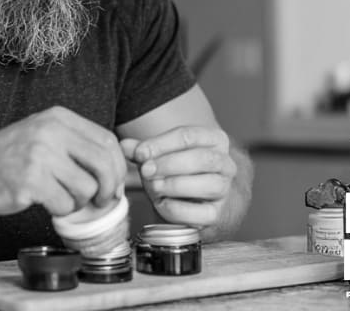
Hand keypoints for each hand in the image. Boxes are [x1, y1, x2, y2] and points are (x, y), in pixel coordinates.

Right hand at [0, 106, 126, 217]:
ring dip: (78, 201)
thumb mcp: (43, 136)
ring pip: (86, 188)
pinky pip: (65, 204)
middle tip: (101, 200)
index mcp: (58, 118)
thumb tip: (117, 169)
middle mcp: (50, 132)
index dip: (118, 167)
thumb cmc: (8, 158)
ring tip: (60, 197)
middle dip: (108, 188)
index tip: (114, 183)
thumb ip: (76, 144)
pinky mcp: (30, 181)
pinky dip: (61, 210)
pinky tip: (46, 203)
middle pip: (103, 164)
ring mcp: (39, 155)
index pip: (107, 141)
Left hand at [120, 126, 236, 227]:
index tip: (139, 153)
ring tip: (153, 186)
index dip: (161, 144)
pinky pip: (201, 212)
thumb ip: (143, 150)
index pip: (189, 136)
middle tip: (145, 170)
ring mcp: (224, 190)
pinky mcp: (217, 215)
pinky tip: (161, 203)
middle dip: (169, 164)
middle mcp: (225, 163)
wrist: (196, 203)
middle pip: (202, 158)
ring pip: (208, 184)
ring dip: (175, 185)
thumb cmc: (177, 172)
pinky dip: (177, 209)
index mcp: (214, 140)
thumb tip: (124, 146)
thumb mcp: (160, 156)